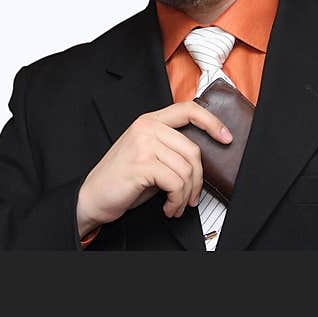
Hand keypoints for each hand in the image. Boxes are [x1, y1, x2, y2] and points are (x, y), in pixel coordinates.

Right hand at [76, 100, 231, 236]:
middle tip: (190, 197)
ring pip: (187, 170)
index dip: (211, 121)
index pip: (187, 109)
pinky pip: (176, 183)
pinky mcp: (142, 164)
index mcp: (149, 121)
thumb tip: (199, 160)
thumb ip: (169, 149)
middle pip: (193, 150)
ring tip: (175, 205)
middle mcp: (146, 127)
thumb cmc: (121, 179)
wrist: (92, 196)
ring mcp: (143, 144)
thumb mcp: (147, 156)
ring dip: (185, 195)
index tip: (226, 137)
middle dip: (197, 180)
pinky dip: (176, 201)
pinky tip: (168, 207)